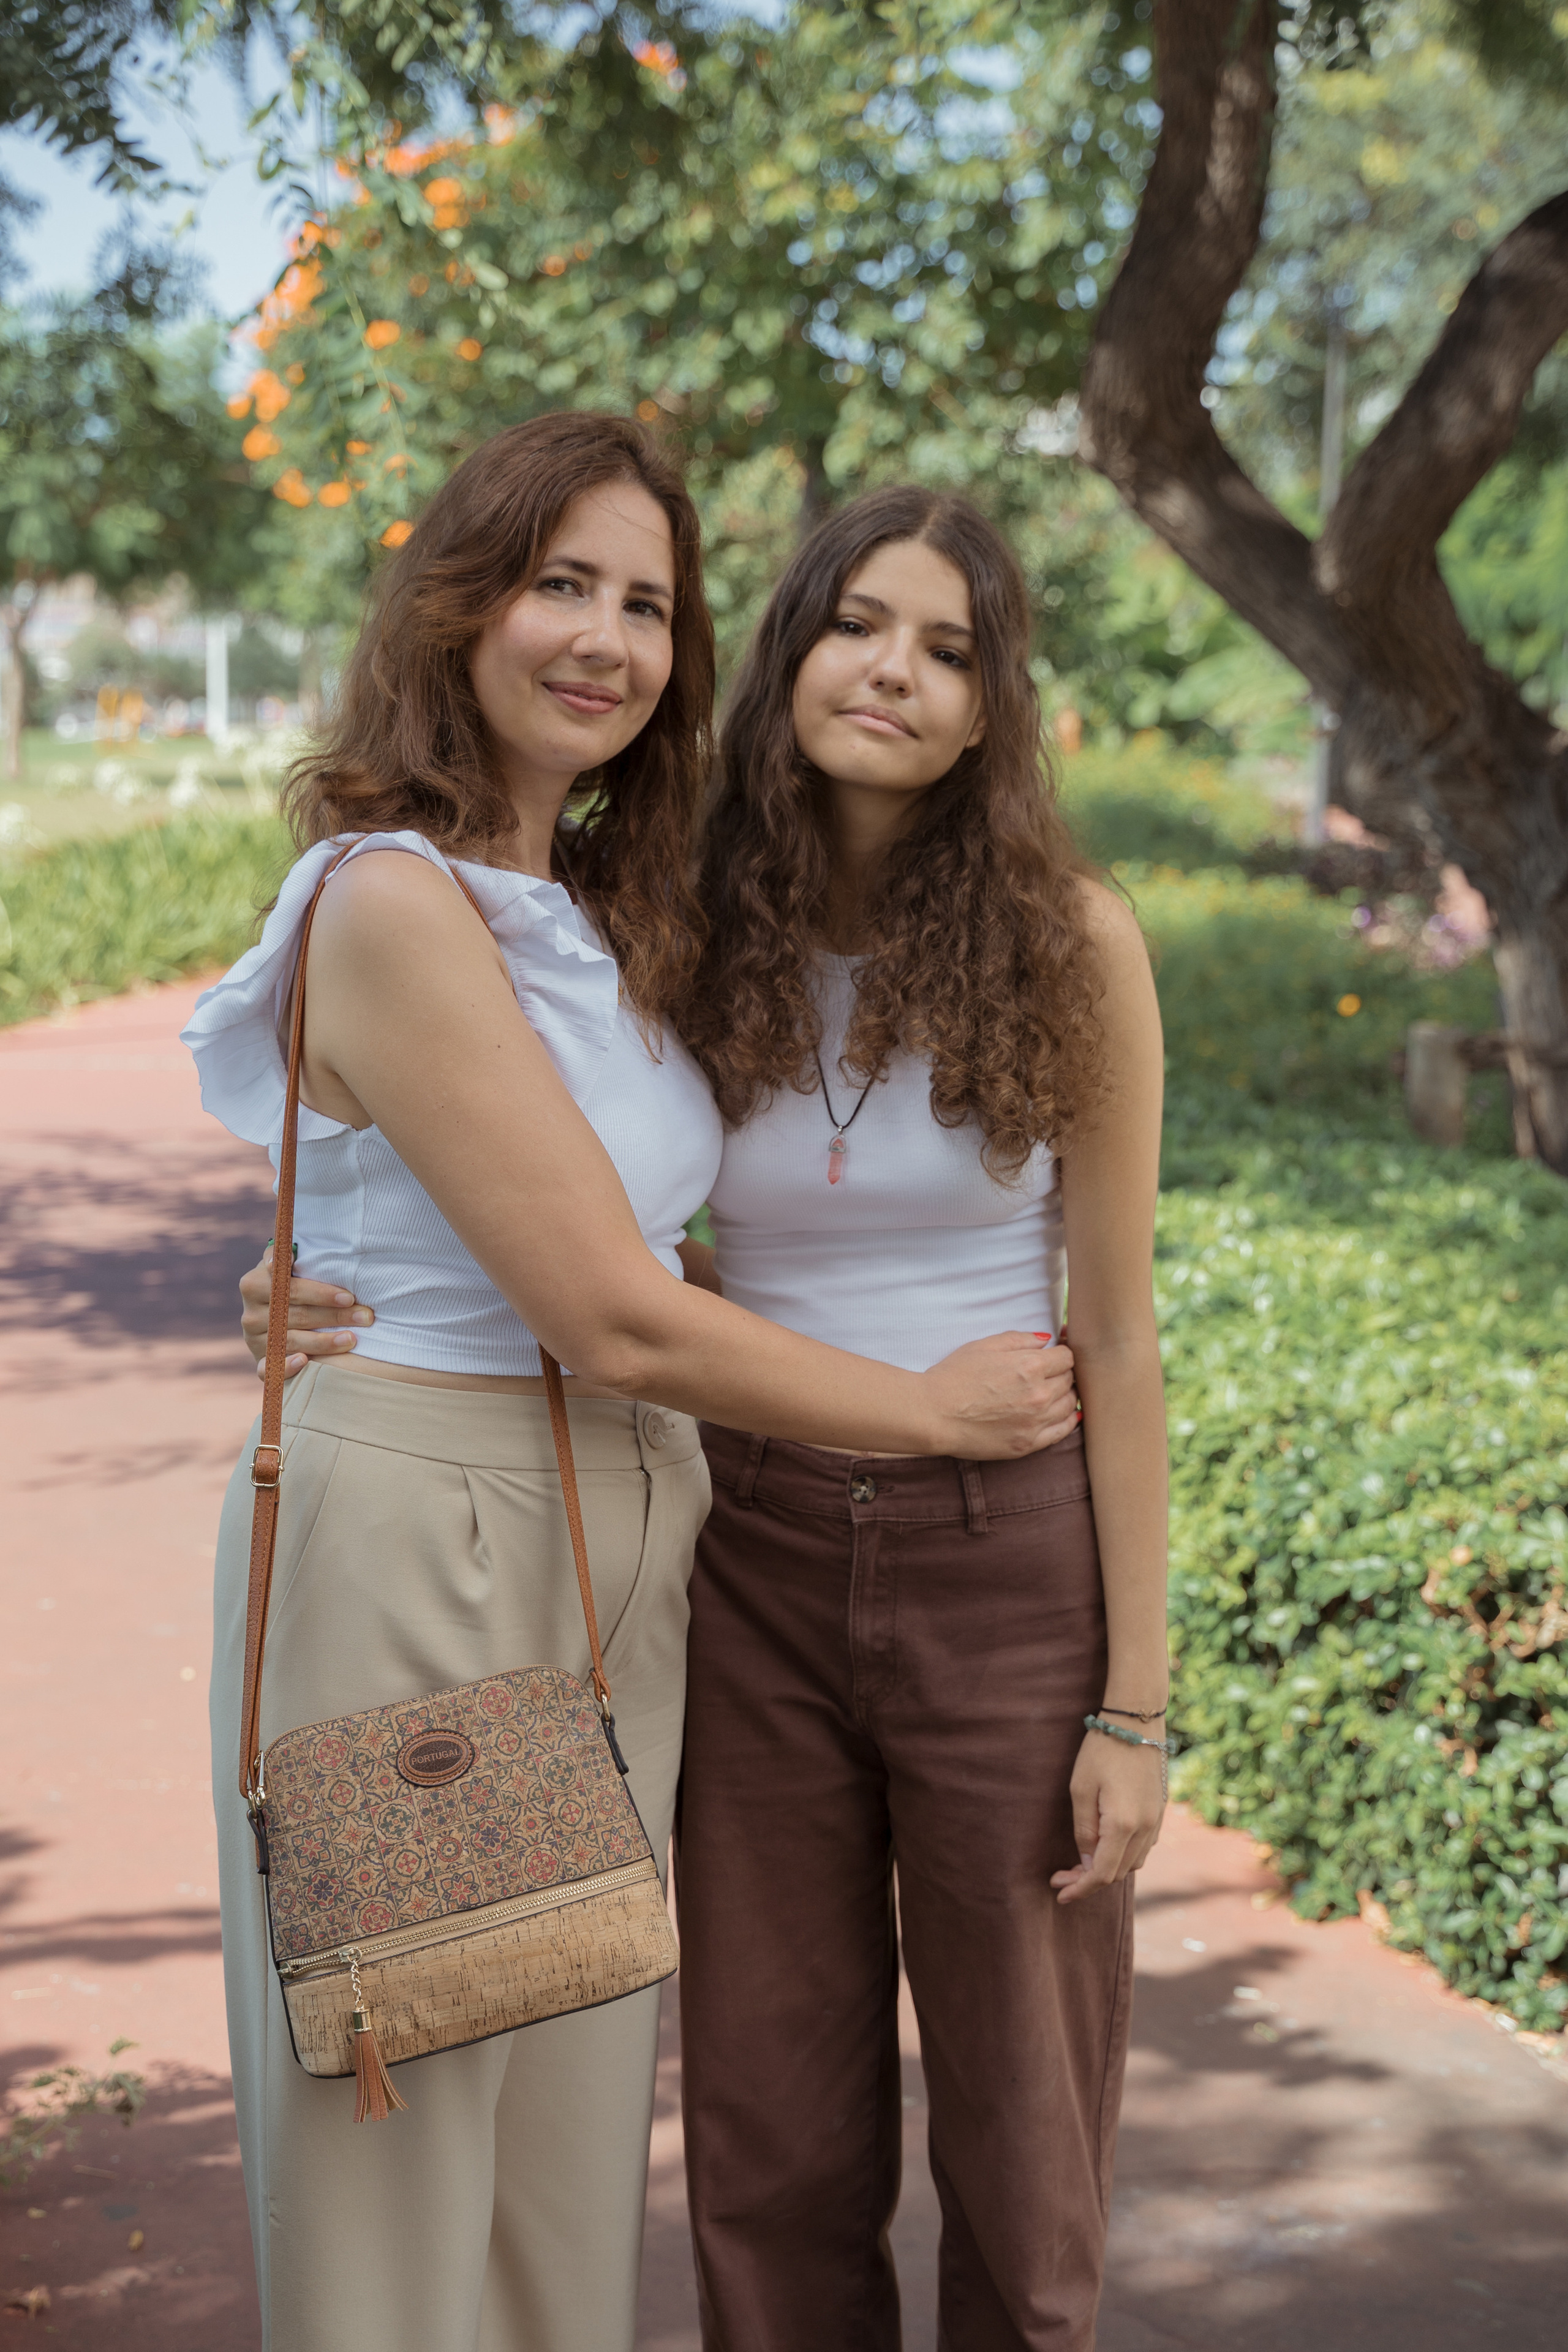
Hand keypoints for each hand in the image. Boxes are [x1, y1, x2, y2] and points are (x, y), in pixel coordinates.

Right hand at [240, 1243, 374, 1378]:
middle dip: (335, 1316)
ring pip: (291, 1341)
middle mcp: (250, 1314)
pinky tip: (305, 1363)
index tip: (349, 1297)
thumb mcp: (286, 1266)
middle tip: (365, 1317)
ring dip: (324, 1342)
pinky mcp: (260, 1362)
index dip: (321, 1293)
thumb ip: (286, 1254)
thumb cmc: (293, 1285)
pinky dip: (286, 1366)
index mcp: (254, 1284)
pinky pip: (268, 1369)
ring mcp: (254, 1340)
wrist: (277, 1316)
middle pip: (297, 1315)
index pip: (291, 1288)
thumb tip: (292, 1253)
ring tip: (352, 1339)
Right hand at [920, 1331, 1076, 1459]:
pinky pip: (1062, 1432)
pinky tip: (1067, 1415)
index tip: (1053, 1356)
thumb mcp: (984, 1346)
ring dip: (1065, 1395)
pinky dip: (1069, 1421)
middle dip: (1061, 1373)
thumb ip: (1020, 1339)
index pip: (1066, 1357)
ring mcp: (1035, 1423)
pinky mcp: (1027, 1444)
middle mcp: (1039, 1395)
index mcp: (1030, 1367)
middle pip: (1069, 1380)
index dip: (1060, 1353)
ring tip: (1051, 1392)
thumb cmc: (954, 1377)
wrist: (933, 1414)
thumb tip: (1046, 1340)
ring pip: (1069, 1405)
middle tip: (1048, 1373)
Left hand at [1050, 1728, 1164, 1904]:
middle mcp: (1146, 1829)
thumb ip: (1084, 1830)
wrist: (1137, 1722)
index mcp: (1123, 1825)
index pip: (1102, 1874)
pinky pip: (1143, 1847)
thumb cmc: (1102, 1750)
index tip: (1059, 1893)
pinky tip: (1104, 1845)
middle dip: (1088, 1880)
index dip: (1080, 1888)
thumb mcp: (1081, 1789)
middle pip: (1118, 1873)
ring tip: (1079, 1864)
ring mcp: (1157, 1821)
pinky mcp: (1160, 1812)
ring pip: (1133, 1863)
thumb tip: (1086, 1862)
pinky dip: (1123, 1854)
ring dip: (1107, 1868)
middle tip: (1061, 1876)